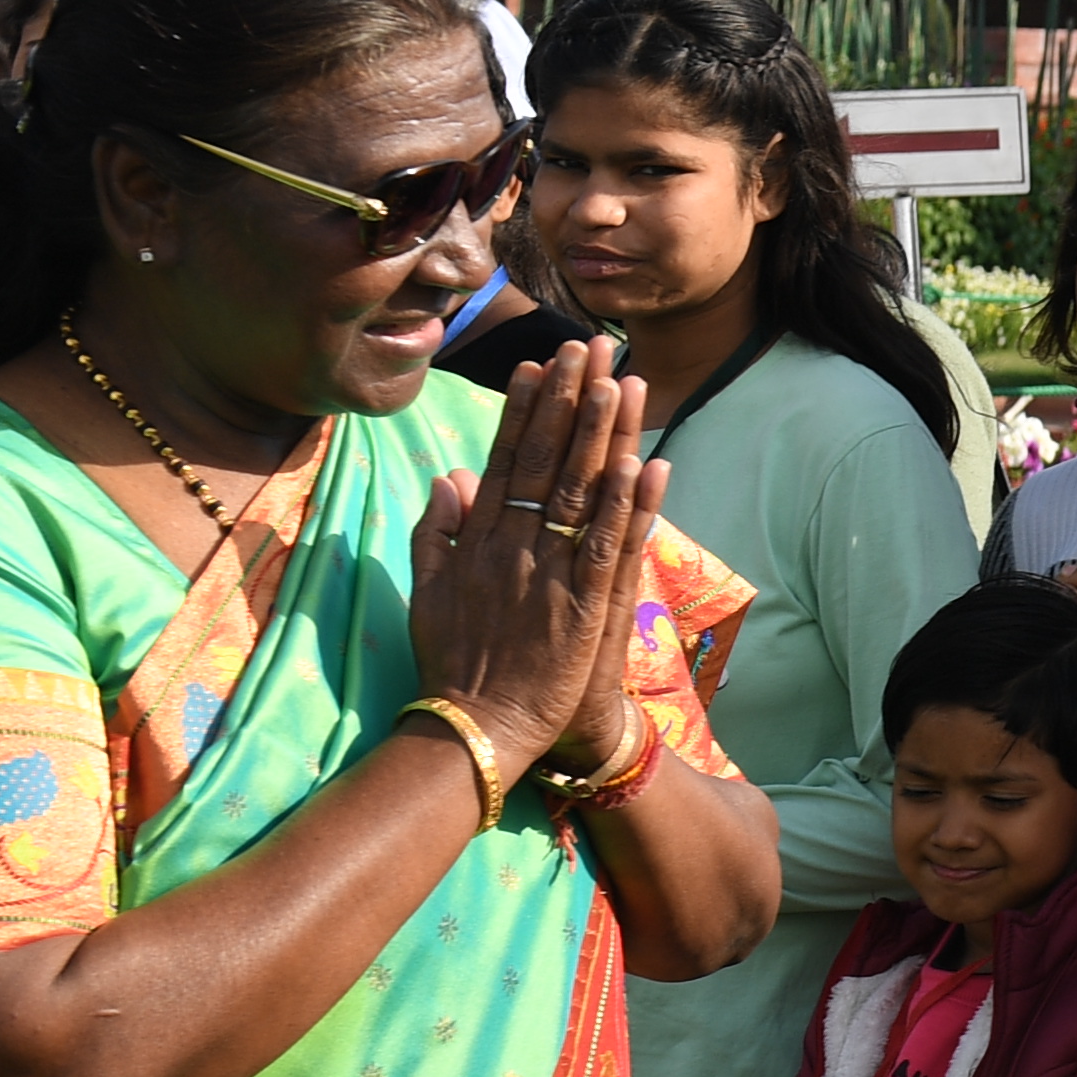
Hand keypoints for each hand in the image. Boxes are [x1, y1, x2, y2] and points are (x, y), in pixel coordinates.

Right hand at [409, 339, 656, 779]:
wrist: (475, 728)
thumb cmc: (453, 662)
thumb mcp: (428, 590)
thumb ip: (435, 532)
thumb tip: (446, 477)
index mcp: (477, 540)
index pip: (504, 459)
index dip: (525, 410)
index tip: (541, 366)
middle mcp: (513, 546)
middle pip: (545, 459)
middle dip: (569, 401)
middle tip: (589, 348)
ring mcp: (549, 572)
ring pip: (580, 491)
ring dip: (603, 434)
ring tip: (622, 382)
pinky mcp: (584, 606)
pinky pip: (610, 545)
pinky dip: (628, 505)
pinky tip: (647, 463)